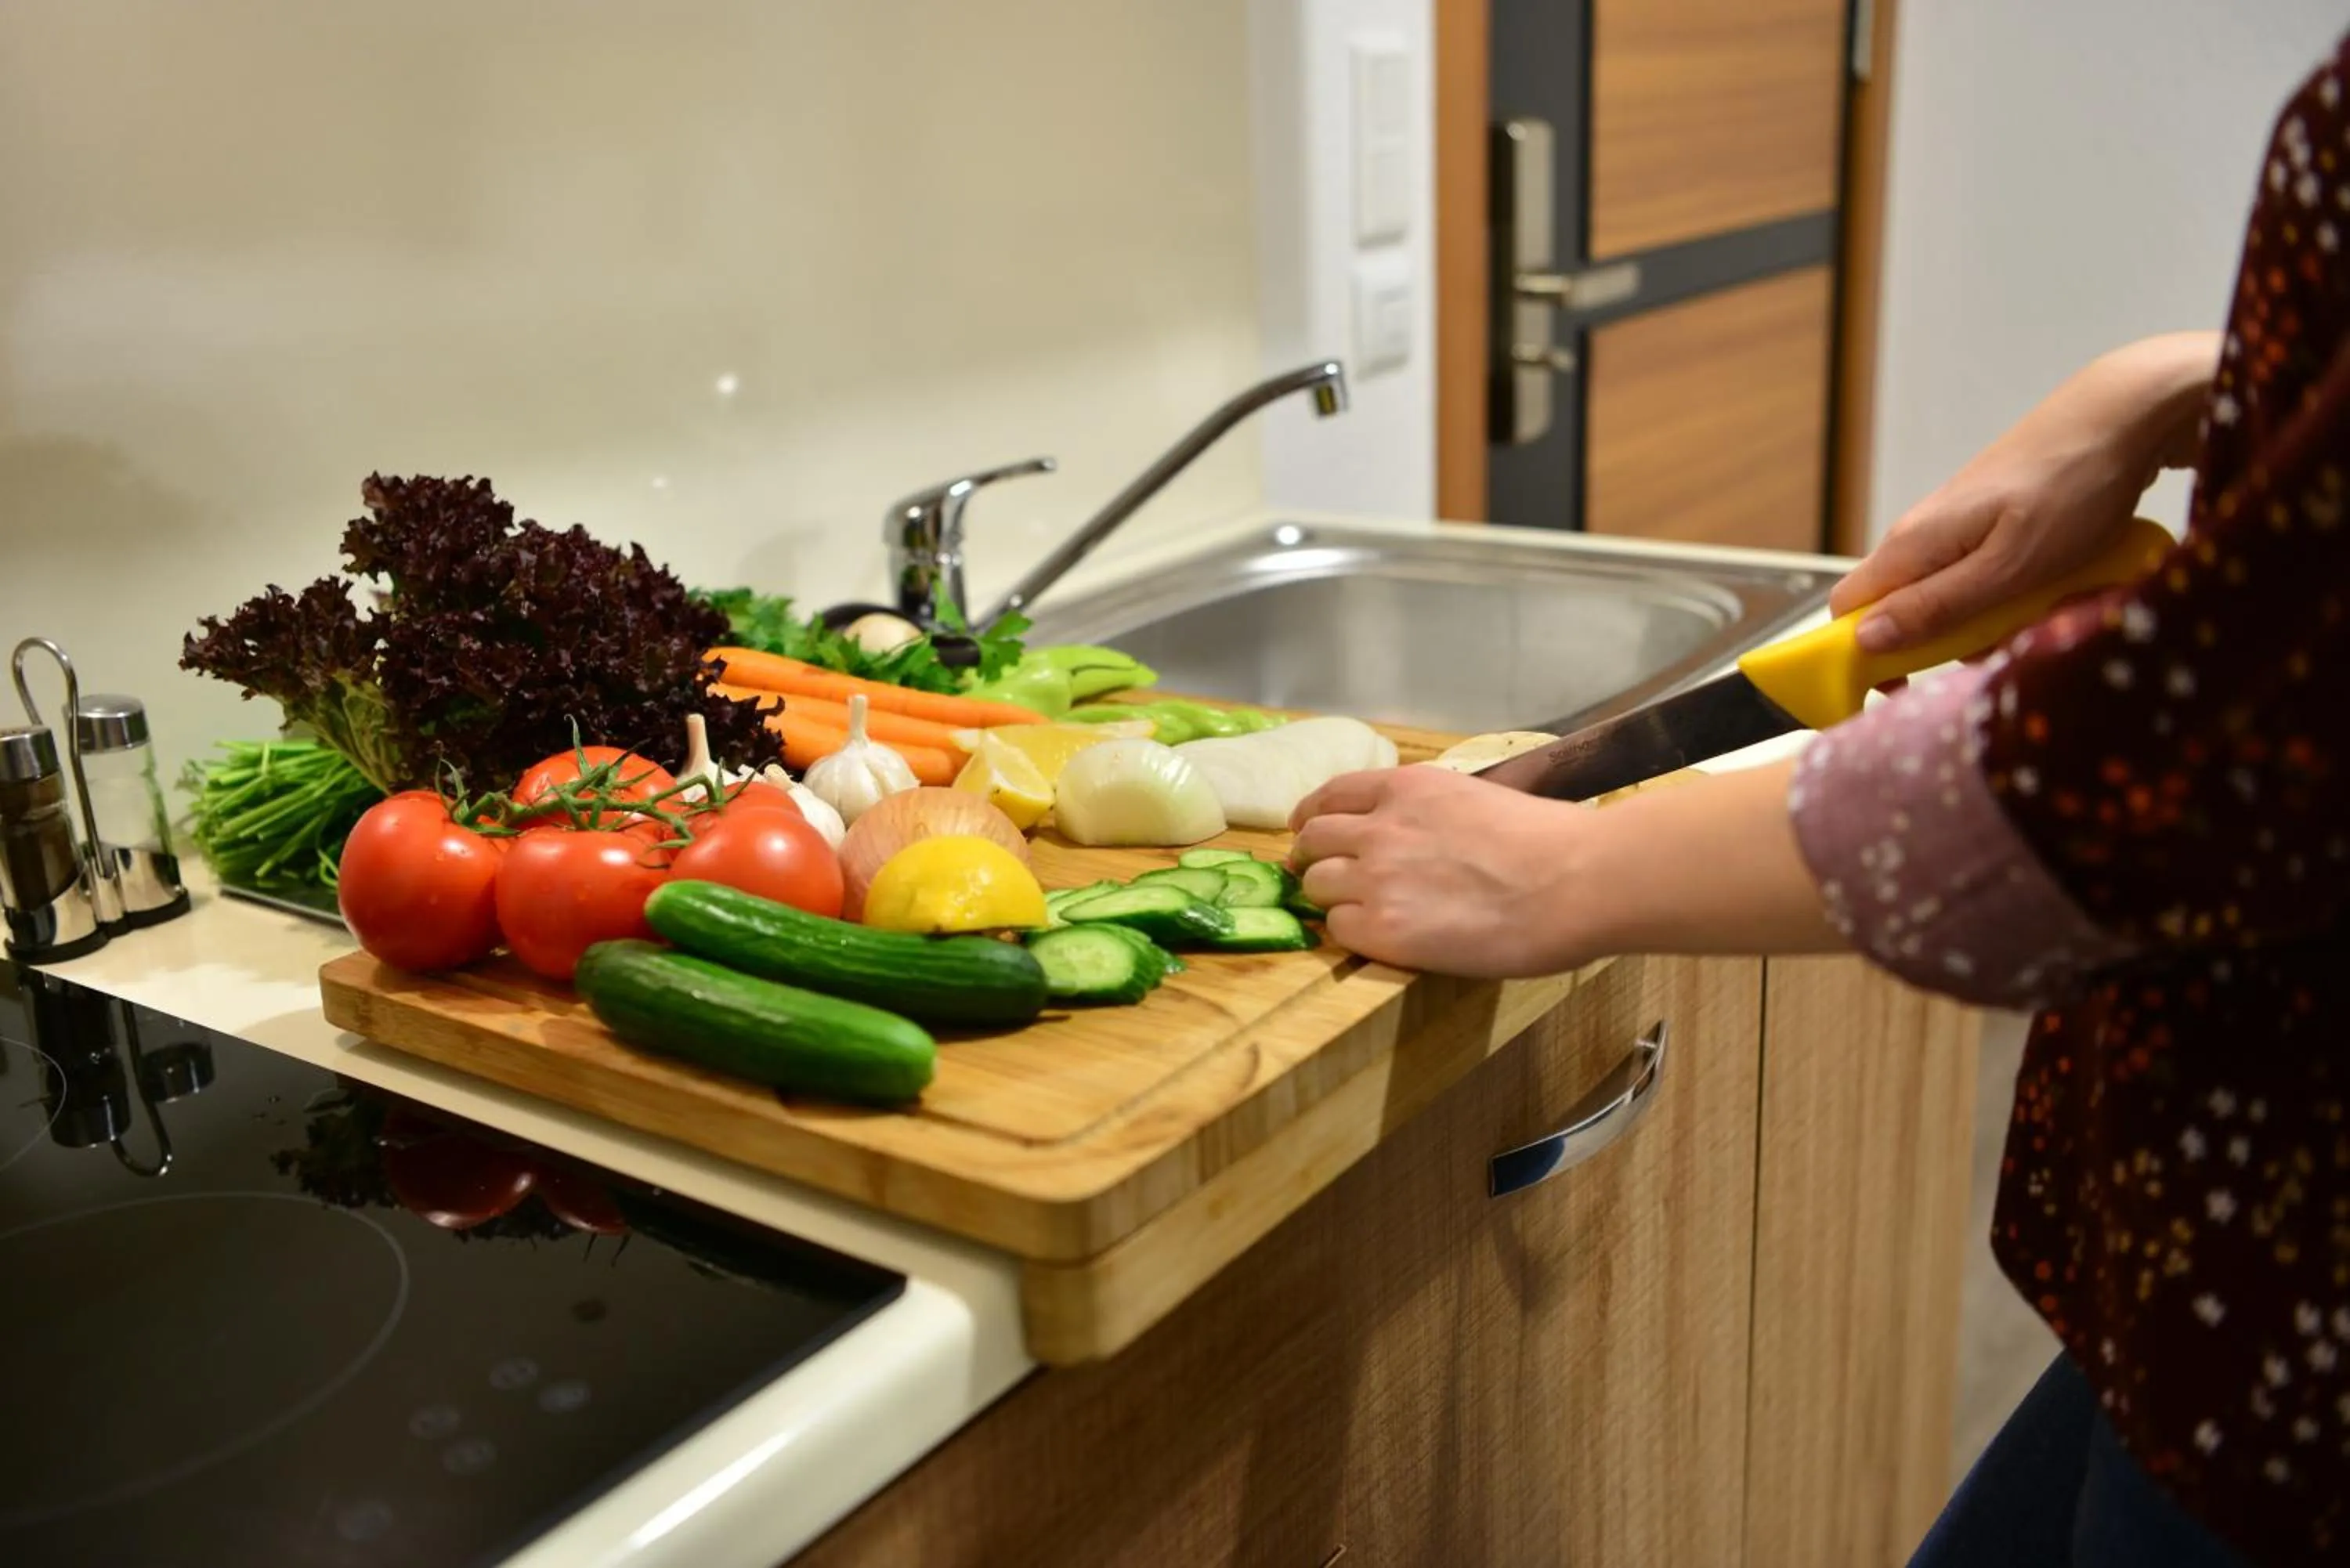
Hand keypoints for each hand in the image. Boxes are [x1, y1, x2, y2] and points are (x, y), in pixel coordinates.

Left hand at [1287, 766, 1592, 976]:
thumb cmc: (1551, 842)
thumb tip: (1425, 836)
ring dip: (1334, 898)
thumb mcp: (1478, 799)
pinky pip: (1338, 929)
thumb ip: (1433, 814)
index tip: (1309, 830)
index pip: (1332, 794)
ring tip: (1364, 914)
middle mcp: (1381, 825)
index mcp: (1408, 787)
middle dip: (1316, 859)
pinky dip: (1353, 934)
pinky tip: (1385, 938)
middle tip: (1329, 879)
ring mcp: (1377, 877)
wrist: (1575, 882)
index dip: (1314, 816)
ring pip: (1317, 885)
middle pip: (1313, 840)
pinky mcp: (1383, 928)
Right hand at [1836, 332, 2215, 655]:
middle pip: (1899, 610)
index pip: (1846, 612)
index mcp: (1911, 545)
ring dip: (1984, 621)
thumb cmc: (2070, 489)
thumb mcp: (2006, 567)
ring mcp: (1955, 525)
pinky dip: (2008, 594)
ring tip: (2038, 611)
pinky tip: (2049, 585)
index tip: (1902, 687)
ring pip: (1945, 596)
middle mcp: (1921, 534)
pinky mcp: (1988, 521)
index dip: (1861, 656)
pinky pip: (1978, 575)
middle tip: (1996, 647)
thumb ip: (1934, 606)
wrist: (2122, 417)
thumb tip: (1866, 640)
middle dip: (1940, 644)